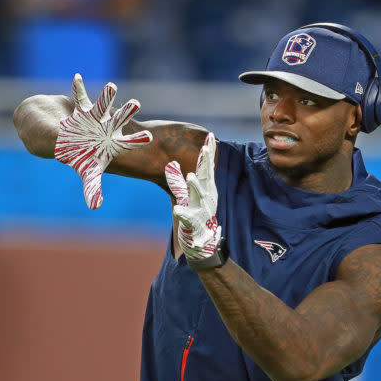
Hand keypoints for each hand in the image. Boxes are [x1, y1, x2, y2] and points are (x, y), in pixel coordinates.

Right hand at [55, 73, 152, 209]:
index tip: (149, 137)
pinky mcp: (81, 108)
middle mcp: (107, 128)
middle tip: (136, 104)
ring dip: (106, 96)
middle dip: (127, 112)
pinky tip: (77, 77)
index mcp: (112, 143)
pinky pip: (79, 96)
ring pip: (102, 105)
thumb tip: (95, 206)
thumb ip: (92, 188)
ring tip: (111, 86)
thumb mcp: (87, 172)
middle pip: (119, 120)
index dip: (137, 140)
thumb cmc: (80, 157)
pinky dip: (77, 88)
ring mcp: (95, 117)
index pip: (128, 142)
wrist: (63, 140)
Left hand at [165, 133, 222, 261]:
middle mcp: (206, 197)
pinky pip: (188, 218)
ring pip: (199, 196)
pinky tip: (177, 209)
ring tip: (190, 176)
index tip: (210, 136)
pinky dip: (183, 213)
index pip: (207, 167)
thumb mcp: (186, 197)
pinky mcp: (194, 224)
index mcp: (205, 189)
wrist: (203, 244)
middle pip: (206, 177)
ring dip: (195, 186)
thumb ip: (177, 181)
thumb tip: (170, 163)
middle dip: (206, 163)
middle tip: (205, 148)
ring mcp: (202, 210)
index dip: (208, 152)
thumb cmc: (195, 217)